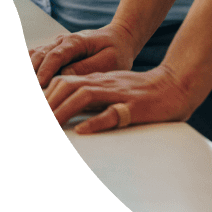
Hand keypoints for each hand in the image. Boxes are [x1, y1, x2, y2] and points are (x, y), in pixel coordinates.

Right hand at [28, 24, 136, 87]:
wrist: (118, 38)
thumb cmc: (116, 51)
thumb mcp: (109, 60)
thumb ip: (87, 67)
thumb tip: (65, 75)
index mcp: (76, 41)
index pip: (56, 55)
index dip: (45, 70)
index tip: (40, 84)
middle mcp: (62, 40)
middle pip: (40, 55)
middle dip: (33, 72)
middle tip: (33, 93)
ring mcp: (56, 45)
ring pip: (35, 55)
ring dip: (31, 70)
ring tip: (34, 90)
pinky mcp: (54, 52)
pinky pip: (37, 58)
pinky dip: (32, 67)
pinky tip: (36, 82)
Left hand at [45, 64, 192, 134]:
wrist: (174, 86)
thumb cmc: (142, 93)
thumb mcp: (111, 91)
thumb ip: (91, 98)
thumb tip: (67, 113)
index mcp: (97, 80)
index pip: (62, 81)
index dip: (44, 94)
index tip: (37, 108)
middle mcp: (104, 83)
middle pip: (66, 85)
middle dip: (47, 103)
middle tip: (40, 119)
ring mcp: (118, 94)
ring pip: (83, 96)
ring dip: (62, 111)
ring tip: (51, 125)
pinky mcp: (134, 107)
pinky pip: (113, 113)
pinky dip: (95, 122)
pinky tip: (82, 131)